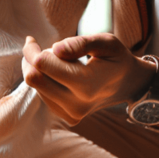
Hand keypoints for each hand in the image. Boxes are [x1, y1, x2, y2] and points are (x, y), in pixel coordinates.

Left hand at [22, 33, 154, 124]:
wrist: (128, 84)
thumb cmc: (116, 58)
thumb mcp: (106, 42)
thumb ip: (81, 43)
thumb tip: (55, 49)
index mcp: (87, 84)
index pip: (43, 66)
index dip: (32, 50)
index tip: (31, 39)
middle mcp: (78, 104)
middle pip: (34, 79)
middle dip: (31, 60)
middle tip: (40, 47)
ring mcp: (72, 114)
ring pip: (36, 88)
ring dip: (39, 71)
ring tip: (57, 61)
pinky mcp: (68, 118)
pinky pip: (43, 97)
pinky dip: (45, 82)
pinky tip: (58, 74)